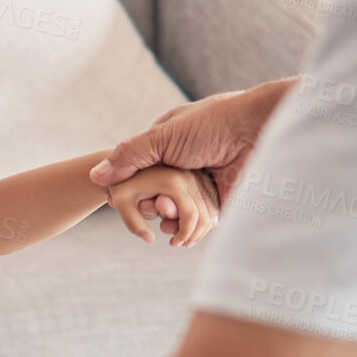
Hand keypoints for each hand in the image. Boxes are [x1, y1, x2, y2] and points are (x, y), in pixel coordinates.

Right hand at [88, 78, 293, 232]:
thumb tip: (95, 176)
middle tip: (154, 209)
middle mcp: (186, 163)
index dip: (131, 186)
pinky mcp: (220, 200)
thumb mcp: (163, 136)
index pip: (141, 170)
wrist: (261, 132)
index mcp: (170, 142)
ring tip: (170, 219)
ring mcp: (203, 182)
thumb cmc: (213, 124)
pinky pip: (199, 221)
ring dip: (169, 219)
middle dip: (151, 205)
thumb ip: (129, 155)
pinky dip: (190, 229)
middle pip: (156, 193)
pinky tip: (182, 231)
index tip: (122, 197)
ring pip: (176, 210)